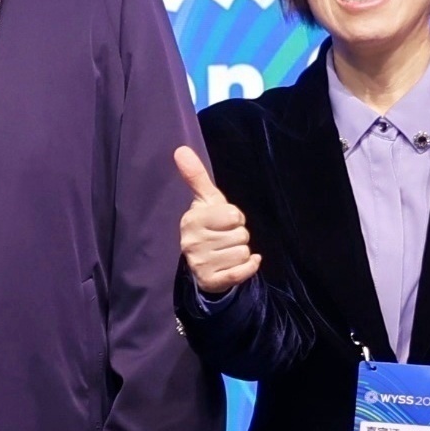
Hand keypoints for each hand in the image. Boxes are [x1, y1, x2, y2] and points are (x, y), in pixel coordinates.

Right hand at [173, 144, 258, 292]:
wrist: (203, 264)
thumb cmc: (209, 226)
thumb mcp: (205, 201)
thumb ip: (196, 176)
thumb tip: (180, 149)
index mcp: (191, 220)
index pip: (234, 215)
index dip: (235, 218)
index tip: (224, 222)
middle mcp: (192, 242)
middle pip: (241, 235)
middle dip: (239, 236)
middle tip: (225, 239)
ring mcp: (200, 264)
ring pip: (243, 253)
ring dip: (242, 253)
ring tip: (227, 252)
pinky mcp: (211, 281)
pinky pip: (242, 272)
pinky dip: (249, 268)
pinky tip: (245, 264)